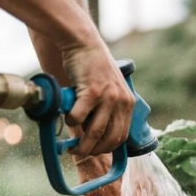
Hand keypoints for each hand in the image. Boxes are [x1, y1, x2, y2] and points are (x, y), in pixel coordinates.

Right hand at [62, 41, 134, 155]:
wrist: (84, 43)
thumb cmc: (92, 68)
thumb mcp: (110, 89)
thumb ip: (108, 109)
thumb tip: (95, 134)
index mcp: (128, 103)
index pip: (122, 136)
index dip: (108, 148)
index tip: (96, 152)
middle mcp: (122, 102)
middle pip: (110, 138)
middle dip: (95, 151)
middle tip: (81, 152)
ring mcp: (108, 97)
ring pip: (95, 132)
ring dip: (82, 145)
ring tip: (72, 148)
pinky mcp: (91, 91)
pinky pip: (79, 117)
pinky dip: (71, 123)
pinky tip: (67, 120)